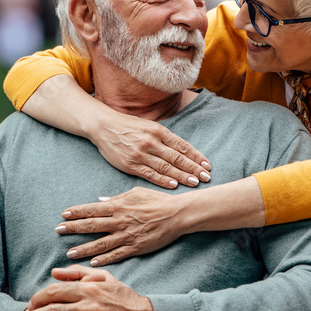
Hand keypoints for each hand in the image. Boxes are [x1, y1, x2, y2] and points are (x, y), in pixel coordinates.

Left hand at [58, 186, 189, 266]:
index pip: (93, 209)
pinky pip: (117, 255)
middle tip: (59, 231)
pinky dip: (104, 259)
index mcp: (119, 206)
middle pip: (92, 226)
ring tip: (70, 253)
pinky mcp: (136, 247)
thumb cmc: (157, 201)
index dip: (77, 212)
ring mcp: (127, 235)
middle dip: (73, 228)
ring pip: (101, 244)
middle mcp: (120, 221)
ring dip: (84, 248)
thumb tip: (100, 201)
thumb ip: (116, 198)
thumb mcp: (135, 193)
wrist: (177, 215)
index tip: (64, 214)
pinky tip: (92, 263)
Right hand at [93, 109, 211, 188]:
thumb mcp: (149, 126)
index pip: (182, 146)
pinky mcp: (131, 164)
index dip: (196, 156)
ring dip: (182, 176)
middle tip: (206, 177)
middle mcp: (152, 142)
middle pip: (177, 158)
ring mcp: (141, 154)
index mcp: (159, 131)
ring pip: (166, 167)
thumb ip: (164, 137)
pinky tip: (174, 185)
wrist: (103, 126)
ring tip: (195, 183)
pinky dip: (163, 180)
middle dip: (193, 168)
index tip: (207, 165)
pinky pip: (150, 174)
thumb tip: (183, 150)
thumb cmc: (128, 126)